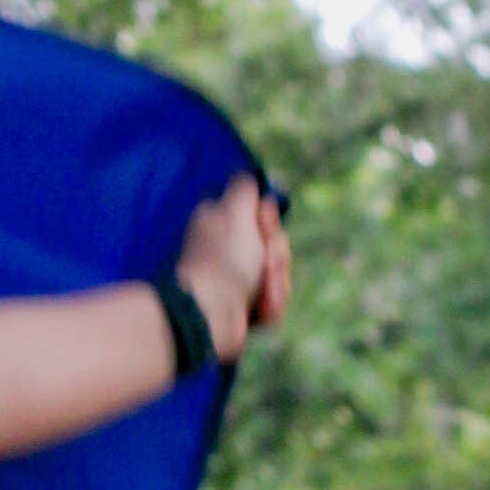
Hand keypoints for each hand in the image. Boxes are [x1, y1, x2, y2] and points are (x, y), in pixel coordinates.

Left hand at [175, 168, 291, 364]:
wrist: (210, 314)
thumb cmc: (224, 260)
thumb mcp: (235, 211)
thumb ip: (243, 189)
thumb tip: (246, 176)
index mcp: (218, 224)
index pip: (259, 217)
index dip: (268, 224)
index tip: (264, 228)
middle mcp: (224, 251)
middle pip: (272, 247)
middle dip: (278, 257)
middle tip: (267, 264)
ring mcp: (232, 281)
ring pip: (276, 276)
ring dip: (277, 284)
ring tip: (265, 294)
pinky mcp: (241, 309)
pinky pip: (271, 302)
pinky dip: (271, 305)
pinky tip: (263, 309)